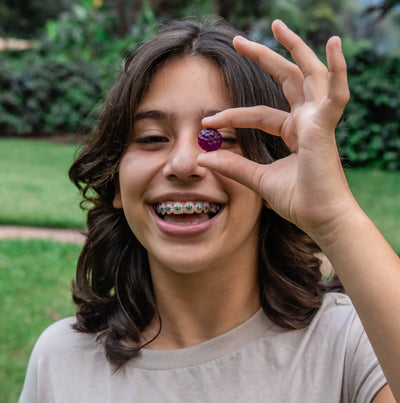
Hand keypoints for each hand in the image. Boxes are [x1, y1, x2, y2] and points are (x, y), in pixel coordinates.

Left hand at [198, 20, 357, 242]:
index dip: (231, 116)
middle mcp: (306, 120)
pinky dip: (337, 69)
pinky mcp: (327, 126)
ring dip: (294, 48)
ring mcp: (318, 120)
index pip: (257, 114)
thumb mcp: (258, 179)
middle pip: (284, 80)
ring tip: (276, 24)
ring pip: (307, 74)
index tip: (206, 122)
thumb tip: (203, 158)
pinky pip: (335, 93)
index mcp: (293, 132)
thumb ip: (233, 166)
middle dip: (263, 57)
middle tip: (238, 40)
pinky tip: (333, 43)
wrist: (320, 219)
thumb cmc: (298, 201)